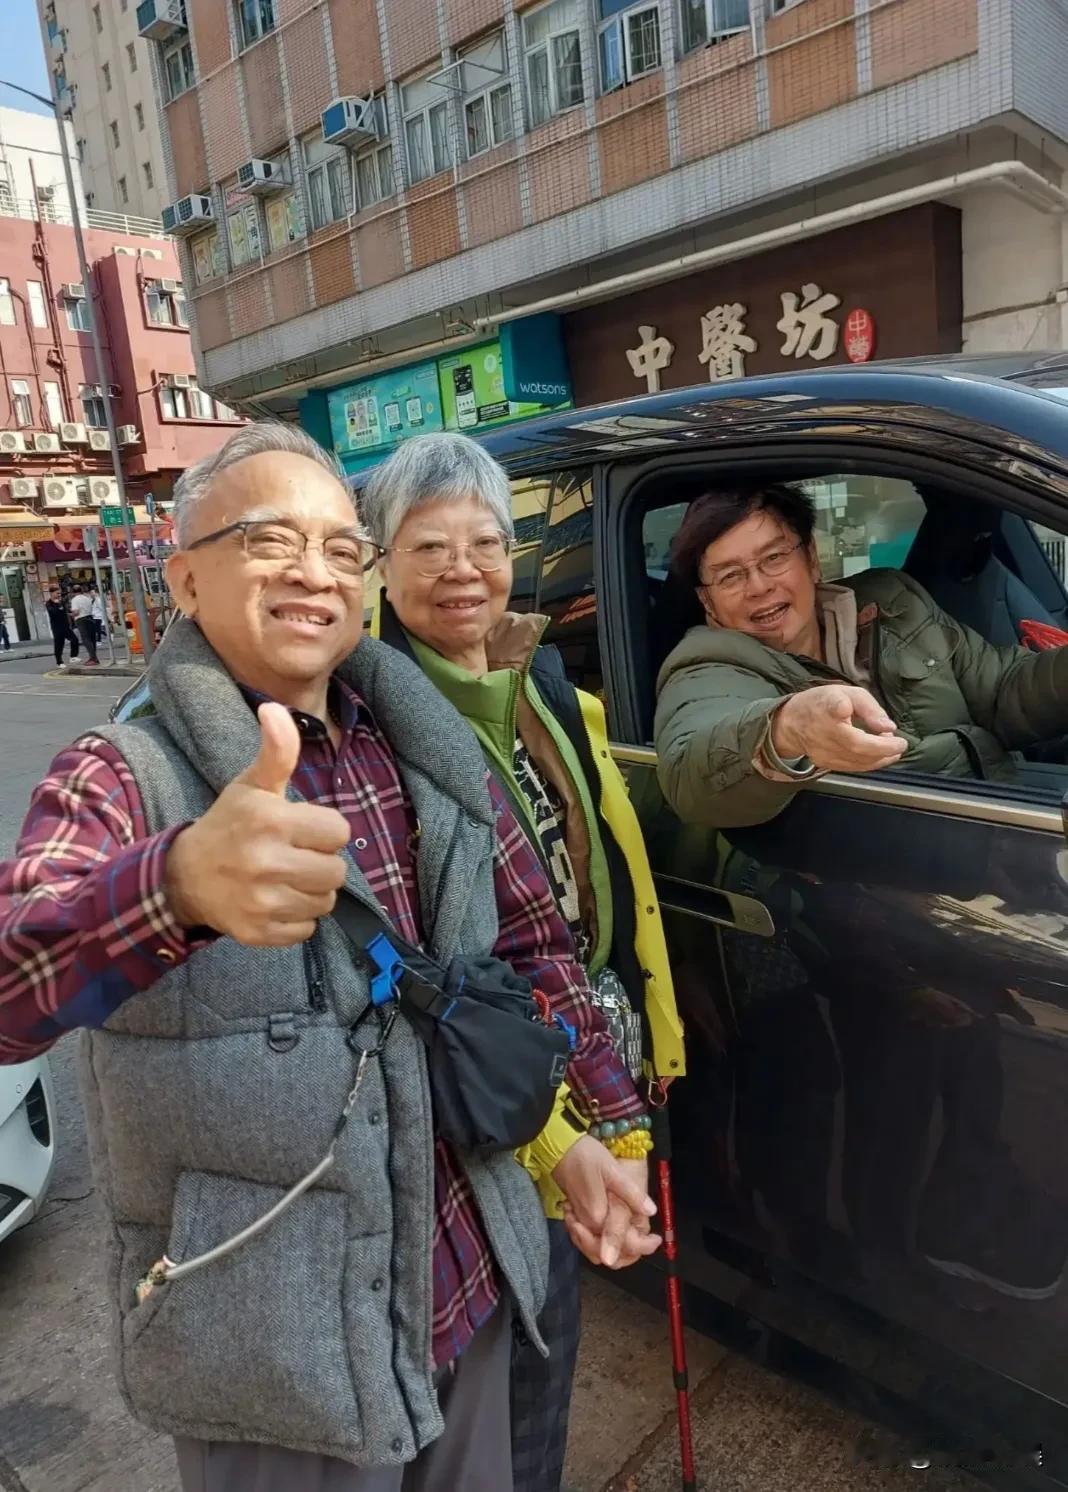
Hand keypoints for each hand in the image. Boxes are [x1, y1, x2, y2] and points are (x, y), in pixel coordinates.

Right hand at [165, 702, 348, 945]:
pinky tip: (275, 901)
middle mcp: (267, 863)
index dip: (324, 831)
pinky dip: (296, 918)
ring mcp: (263, 902)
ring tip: (285, 878)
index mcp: (271, 821)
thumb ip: (277, 751)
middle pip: (336, 872)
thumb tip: (274, 708)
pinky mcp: (260, 932)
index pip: (339, 832)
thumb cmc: (229, 825)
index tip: (301, 830)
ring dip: (311, 892)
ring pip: (325, 902)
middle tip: (294, 856)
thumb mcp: (252, 785)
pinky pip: (307, 929)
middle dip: (321, 863)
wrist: (184, 876)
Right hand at [552, 1136, 660, 1268]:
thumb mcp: (613, 1171)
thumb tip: (651, 1211)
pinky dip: (602, 1240)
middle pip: (608, 1256)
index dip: (643, 1246)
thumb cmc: (587, 1156)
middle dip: (628, 1253)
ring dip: (615, 1248)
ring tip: (634, 1233)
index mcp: (598, 1216)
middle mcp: (586, 1225)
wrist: (559, 1147)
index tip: (656, 1239)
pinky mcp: (574, 1217)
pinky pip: (588, 1240)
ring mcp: (578, 1222)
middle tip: (646, 1238)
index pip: (622, 1245)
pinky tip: (612, 1226)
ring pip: (596, 1250)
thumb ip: (631, 1194)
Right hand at [770, 685, 907, 773]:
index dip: (845, 708)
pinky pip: (852, 767)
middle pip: (856, 744)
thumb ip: (870, 707)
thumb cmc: (824, 704)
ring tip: (894, 750)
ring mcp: (823, 750)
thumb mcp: (847, 693)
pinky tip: (880, 757)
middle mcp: (824, 731)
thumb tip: (889, 727)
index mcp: (828, 706)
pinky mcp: (824, 763)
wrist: (792, 724)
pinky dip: (870, 763)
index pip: (836, 706)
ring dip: (880, 758)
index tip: (861, 714)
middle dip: (883, 748)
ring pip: (857, 760)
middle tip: (900, 744)